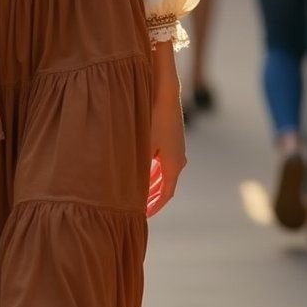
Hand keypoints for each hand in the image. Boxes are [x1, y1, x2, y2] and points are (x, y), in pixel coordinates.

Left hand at [146, 78, 186, 217]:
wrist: (163, 92)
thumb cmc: (150, 118)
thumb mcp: (141, 148)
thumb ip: (136, 170)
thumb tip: (127, 190)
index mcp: (174, 165)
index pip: (166, 194)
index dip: (155, 206)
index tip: (143, 215)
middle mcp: (179, 158)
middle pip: (166, 185)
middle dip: (153, 197)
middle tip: (139, 208)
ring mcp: (177, 147)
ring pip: (165, 172)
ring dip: (153, 183)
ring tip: (139, 192)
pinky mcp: (172, 138)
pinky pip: (163, 160)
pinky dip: (154, 169)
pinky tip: (141, 168)